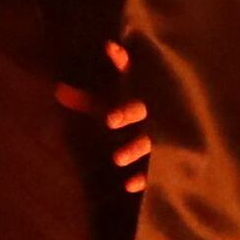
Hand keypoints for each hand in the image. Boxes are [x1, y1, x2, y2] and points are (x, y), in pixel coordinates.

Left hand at [55, 41, 152, 196]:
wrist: (180, 135)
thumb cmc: (136, 118)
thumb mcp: (112, 107)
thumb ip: (86, 101)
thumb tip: (58, 91)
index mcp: (136, 97)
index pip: (128, 77)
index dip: (119, 65)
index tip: (108, 55)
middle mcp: (149, 114)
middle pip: (139, 110)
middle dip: (126, 113)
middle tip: (110, 120)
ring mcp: (158, 138)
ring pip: (147, 142)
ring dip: (133, 149)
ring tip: (117, 159)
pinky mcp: (163, 162)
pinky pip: (154, 171)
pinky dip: (143, 178)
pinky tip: (129, 185)